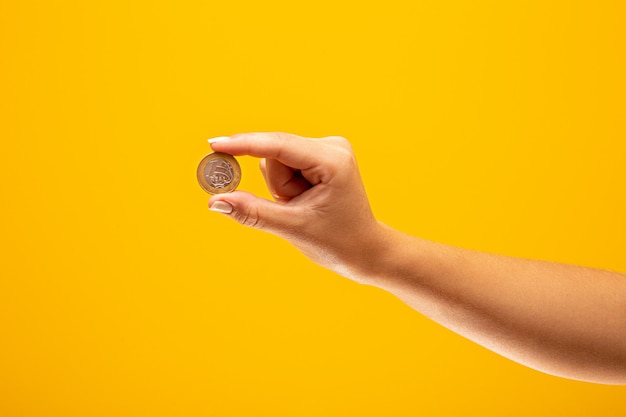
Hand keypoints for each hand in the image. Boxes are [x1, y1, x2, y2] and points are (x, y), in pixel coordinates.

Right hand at [207, 132, 385, 279]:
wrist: (365, 250)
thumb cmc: (337, 242)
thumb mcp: (292, 228)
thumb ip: (252, 212)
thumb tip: (215, 202)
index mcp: (332, 160)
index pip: (278, 145)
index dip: (244, 145)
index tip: (213, 144)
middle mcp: (331, 146)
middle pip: (275, 154)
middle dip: (276, 186)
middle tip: (292, 209)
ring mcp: (327, 149)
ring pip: (276, 160)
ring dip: (281, 188)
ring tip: (304, 208)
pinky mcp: (320, 157)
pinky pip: (284, 165)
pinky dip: (286, 186)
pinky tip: (304, 201)